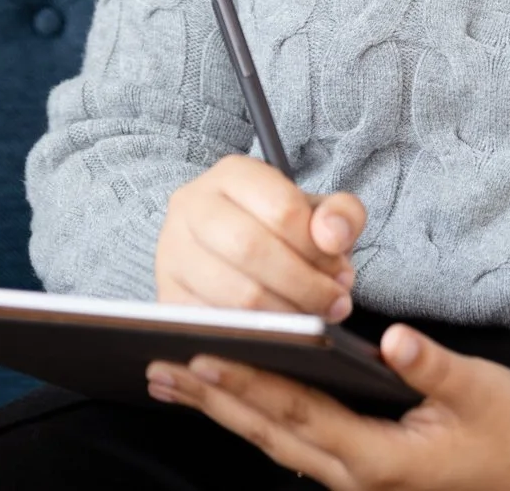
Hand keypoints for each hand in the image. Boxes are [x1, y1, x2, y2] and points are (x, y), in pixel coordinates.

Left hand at [145, 323, 509, 490]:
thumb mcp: (481, 389)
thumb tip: (393, 337)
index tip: (205, 352)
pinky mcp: (356, 467)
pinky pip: (291, 442)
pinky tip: (230, 397)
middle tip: (159, 367)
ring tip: (173, 380)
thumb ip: (433, 366)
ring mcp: (352, 476)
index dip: (251, 381)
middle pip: (269, 432)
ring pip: (273, 442)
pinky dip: (254, 416)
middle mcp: (354, 474)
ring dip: (222, 410)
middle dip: (212, 398)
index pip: (299, 412)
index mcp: (378, 456)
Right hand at [155, 155, 366, 322]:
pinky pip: (213, 326)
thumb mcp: (317, 212)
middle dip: (303, 285)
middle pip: (252, 249)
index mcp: (233, 174)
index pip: (282, 209)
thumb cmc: (280, 229)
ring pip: (232, 294)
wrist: (231, 246)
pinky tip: (280, 334)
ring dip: (285, 315)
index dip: (319, 248)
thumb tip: (334, 237)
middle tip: (335, 304)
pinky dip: (254, 336)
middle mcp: (192, 206)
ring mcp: (171, 252)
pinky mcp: (166, 296)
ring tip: (314, 320)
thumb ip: (340, 215)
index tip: (342, 273)